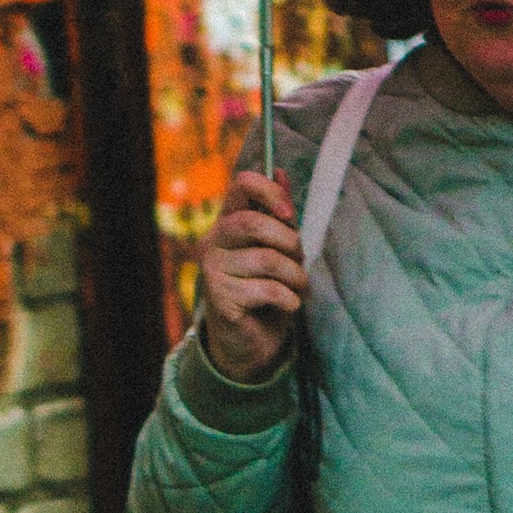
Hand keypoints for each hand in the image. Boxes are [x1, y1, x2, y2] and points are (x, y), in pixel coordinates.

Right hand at [197, 163, 307, 383]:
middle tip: (299, 259)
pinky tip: (290, 305)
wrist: (251, 342)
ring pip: (265, 259)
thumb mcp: (279, 248)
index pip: (241, 184)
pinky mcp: (219, 298)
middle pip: (252, 222)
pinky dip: (288, 299)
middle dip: (288, 241)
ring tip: (299, 287)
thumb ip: (280, 214)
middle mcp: (214, 241)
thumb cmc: (266, 289)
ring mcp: (212, 270)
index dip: (269, 191)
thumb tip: (280, 170)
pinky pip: (265, 289)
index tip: (289, 214)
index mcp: (229, 221)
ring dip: (295, 275)